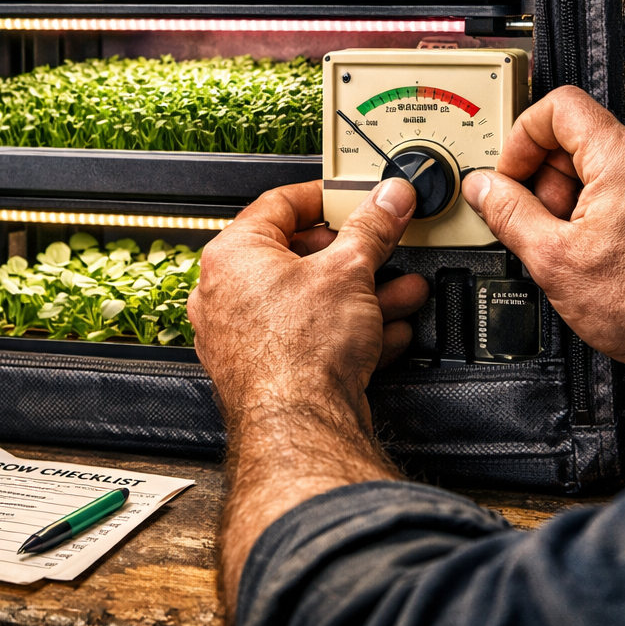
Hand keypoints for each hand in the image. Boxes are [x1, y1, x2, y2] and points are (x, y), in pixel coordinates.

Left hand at [189, 178, 427, 612]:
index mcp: (232, 254)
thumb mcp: (350, 269)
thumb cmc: (300, 350)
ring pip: (307, 303)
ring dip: (359, 295)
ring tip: (400, 290)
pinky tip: (385, 332)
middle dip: (351, 256)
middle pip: (296, 257)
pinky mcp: (262, 372)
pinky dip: (345, 332)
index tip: (352, 200)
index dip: (324, 198)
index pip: (279, 205)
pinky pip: (307, 338)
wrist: (301, 427)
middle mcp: (224, 293)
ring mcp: (240, 337)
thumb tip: (387, 201)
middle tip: (382, 248)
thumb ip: (372, 227)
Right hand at [461, 86, 624, 420]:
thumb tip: (485, 188)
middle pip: (581, 138)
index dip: (522, 137)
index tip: (512, 175)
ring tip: (571, 245)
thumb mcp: (555, 260)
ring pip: (608, 168)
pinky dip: (608, 213)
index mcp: (623, 159)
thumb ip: (509, 213)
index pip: (558, 106)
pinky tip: (602, 255)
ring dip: (575, 199)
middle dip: (546, 177)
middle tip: (537, 220)